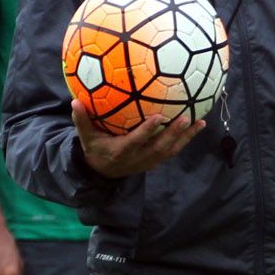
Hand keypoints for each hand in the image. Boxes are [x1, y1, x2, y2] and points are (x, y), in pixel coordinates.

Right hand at [73, 101, 202, 177]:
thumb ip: (82, 120)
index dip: (148, 131)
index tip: (158, 117)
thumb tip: (74, 102)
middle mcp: (138, 158)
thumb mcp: (86, 137)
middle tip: (185, 118)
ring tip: (200, 122)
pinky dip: (185, 140)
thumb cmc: (95, 149)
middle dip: (173, 134)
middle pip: (159, 147)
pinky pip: (173, 151)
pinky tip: (197, 125)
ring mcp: (149, 161)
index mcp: (121, 151)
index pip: (137, 141)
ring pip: (170, 151)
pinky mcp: (155, 161)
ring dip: (186, 138)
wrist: (103, 172)